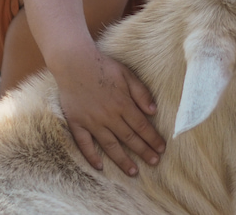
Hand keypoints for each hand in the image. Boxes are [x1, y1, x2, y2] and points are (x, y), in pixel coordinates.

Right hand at [55, 47, 165, 175]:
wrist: (74, 63)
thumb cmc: (102, 66)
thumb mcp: (127, 74)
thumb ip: (141, 93)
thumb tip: (154, 112)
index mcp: (122, 103)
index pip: (142, 126)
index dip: (153, 139)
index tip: (162, 149)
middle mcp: (108, 116)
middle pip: (129, 138)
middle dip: (144, 151)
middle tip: (154, 163)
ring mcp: (92, 121)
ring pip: (110, 145)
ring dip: (123, 160)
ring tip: (133, 172)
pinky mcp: (76, 123)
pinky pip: (84, 144)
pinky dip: (91, 156)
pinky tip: (100, 166)